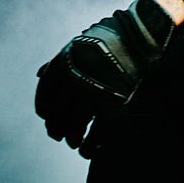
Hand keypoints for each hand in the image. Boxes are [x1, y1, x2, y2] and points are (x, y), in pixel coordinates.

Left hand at [35, 0, 174, 149]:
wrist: (144, 33)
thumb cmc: (113, 36)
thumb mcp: (80, 41)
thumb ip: (60, 59)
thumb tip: (39, 74)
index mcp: (64, 62)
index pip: (44, 97)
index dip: (45, 113)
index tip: (49, 120)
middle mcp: (74, 77)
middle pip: (58, 115)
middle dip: (58, 130)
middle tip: (62, 137)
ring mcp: (94, 91)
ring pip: (75, 126)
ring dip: (74, 139)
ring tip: (76, 145)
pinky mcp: (114, 103)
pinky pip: (98, 133)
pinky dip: (93, 146)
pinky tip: (92, 149)